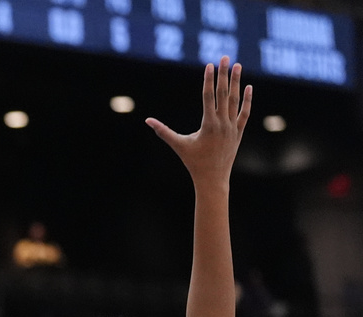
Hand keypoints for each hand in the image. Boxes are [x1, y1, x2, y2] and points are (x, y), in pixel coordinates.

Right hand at [145, 56, 251, 183]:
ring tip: (238, 66)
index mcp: (208, 125)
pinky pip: (244, 113)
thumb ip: (163, 131)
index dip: (209, 80)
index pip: (209, 97)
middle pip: (224, 94)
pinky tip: (248, 87)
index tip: (210, 65)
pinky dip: (247, 100)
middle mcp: (222, 123)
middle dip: (225, 74)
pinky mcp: (238, 132)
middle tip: (226, 57)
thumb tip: (147, 121)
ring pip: (235, 100)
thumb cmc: (193, 162)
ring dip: (237, 82)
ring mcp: (232, 127)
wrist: (212, 179)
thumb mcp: (178, 145)